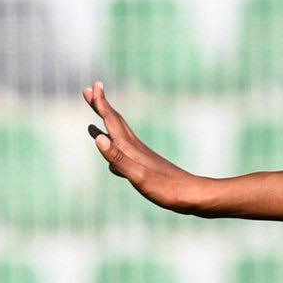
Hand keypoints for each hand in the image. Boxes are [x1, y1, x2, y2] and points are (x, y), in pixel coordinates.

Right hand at [84, 81, 204, 211]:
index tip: (93, 86)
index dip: (101, 104)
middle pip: (115, 123)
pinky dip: (114, 146)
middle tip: (88, 91)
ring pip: (119, 136)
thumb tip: (99, 137)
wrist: (194, 196)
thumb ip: (119, 159)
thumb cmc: (168, 189)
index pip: (112, 121)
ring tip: (93, 123)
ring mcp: (141, 156)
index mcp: (131, 149)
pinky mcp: (146, 166)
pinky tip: (113, 153)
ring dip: (106, 126)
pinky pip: (124, 150)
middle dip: (101, 107)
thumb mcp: (140, 177)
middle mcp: (135, 148)